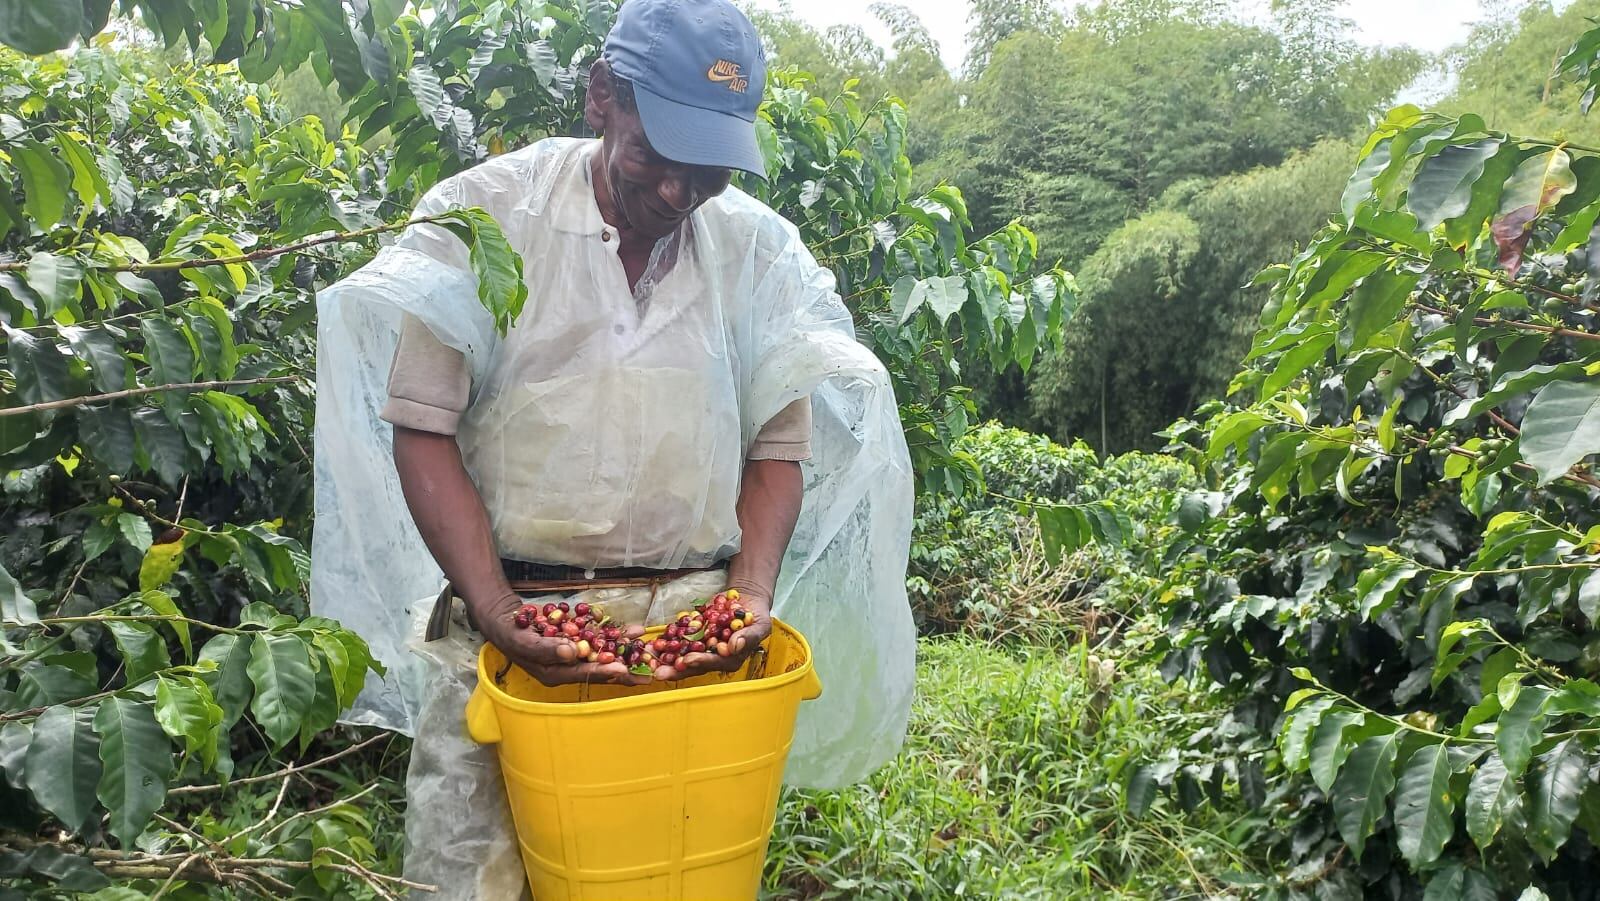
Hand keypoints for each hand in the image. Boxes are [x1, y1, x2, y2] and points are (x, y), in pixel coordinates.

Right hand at [472, 592, 650, 687]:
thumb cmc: (510, 634)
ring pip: (604, 653)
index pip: (584, 675)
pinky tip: (632, 630)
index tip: (623, 669)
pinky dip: (615, 634)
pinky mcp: (577, 639)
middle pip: (600, 669)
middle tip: (649, 672)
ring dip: (625, 649)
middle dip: (625, 668)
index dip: (604, 672)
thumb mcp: (524, 642)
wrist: (505, 618)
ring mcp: (574, 653)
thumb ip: (547, 649)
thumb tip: (571, 654)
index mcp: (555, 674)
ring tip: (647, 647)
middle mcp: (568, 667)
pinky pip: (599, 638)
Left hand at [654, 583, 772, 681]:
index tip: (687, 660)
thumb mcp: (759, 625)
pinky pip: (677, 640)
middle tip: (658, 672)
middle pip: (693, 665)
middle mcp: (713, 657)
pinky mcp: (693, 636)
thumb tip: (734, 646)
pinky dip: (664, 641)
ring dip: (664, 659)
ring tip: (648, 660)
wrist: (746, 600)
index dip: (700, 662)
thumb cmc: (756, 616)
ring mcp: (701, 647)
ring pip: (681, 655)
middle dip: (675, 669)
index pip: (714, 663)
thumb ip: (748, 637)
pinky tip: (651, 643)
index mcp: (730, 660)